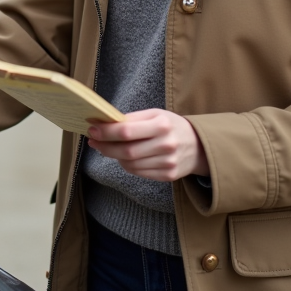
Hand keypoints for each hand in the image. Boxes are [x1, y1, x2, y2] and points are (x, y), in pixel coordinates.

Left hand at [87, 109, 207, 181]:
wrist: (199, 145)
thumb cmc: (171, 126)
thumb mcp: (155, 115)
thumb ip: (131, 119)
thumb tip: (103, 123)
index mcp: (162, 125)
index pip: (126, 131)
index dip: (105, 132)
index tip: (92, 129)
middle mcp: (166, 145)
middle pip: (126, 151)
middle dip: (104, 147)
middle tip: (93, 141)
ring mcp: (168, 162)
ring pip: (130, 164)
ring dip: (115, 156)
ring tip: (110, 148)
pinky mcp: (168, 175)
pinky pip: (138, 173)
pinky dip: (127, 165)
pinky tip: (125, 157)